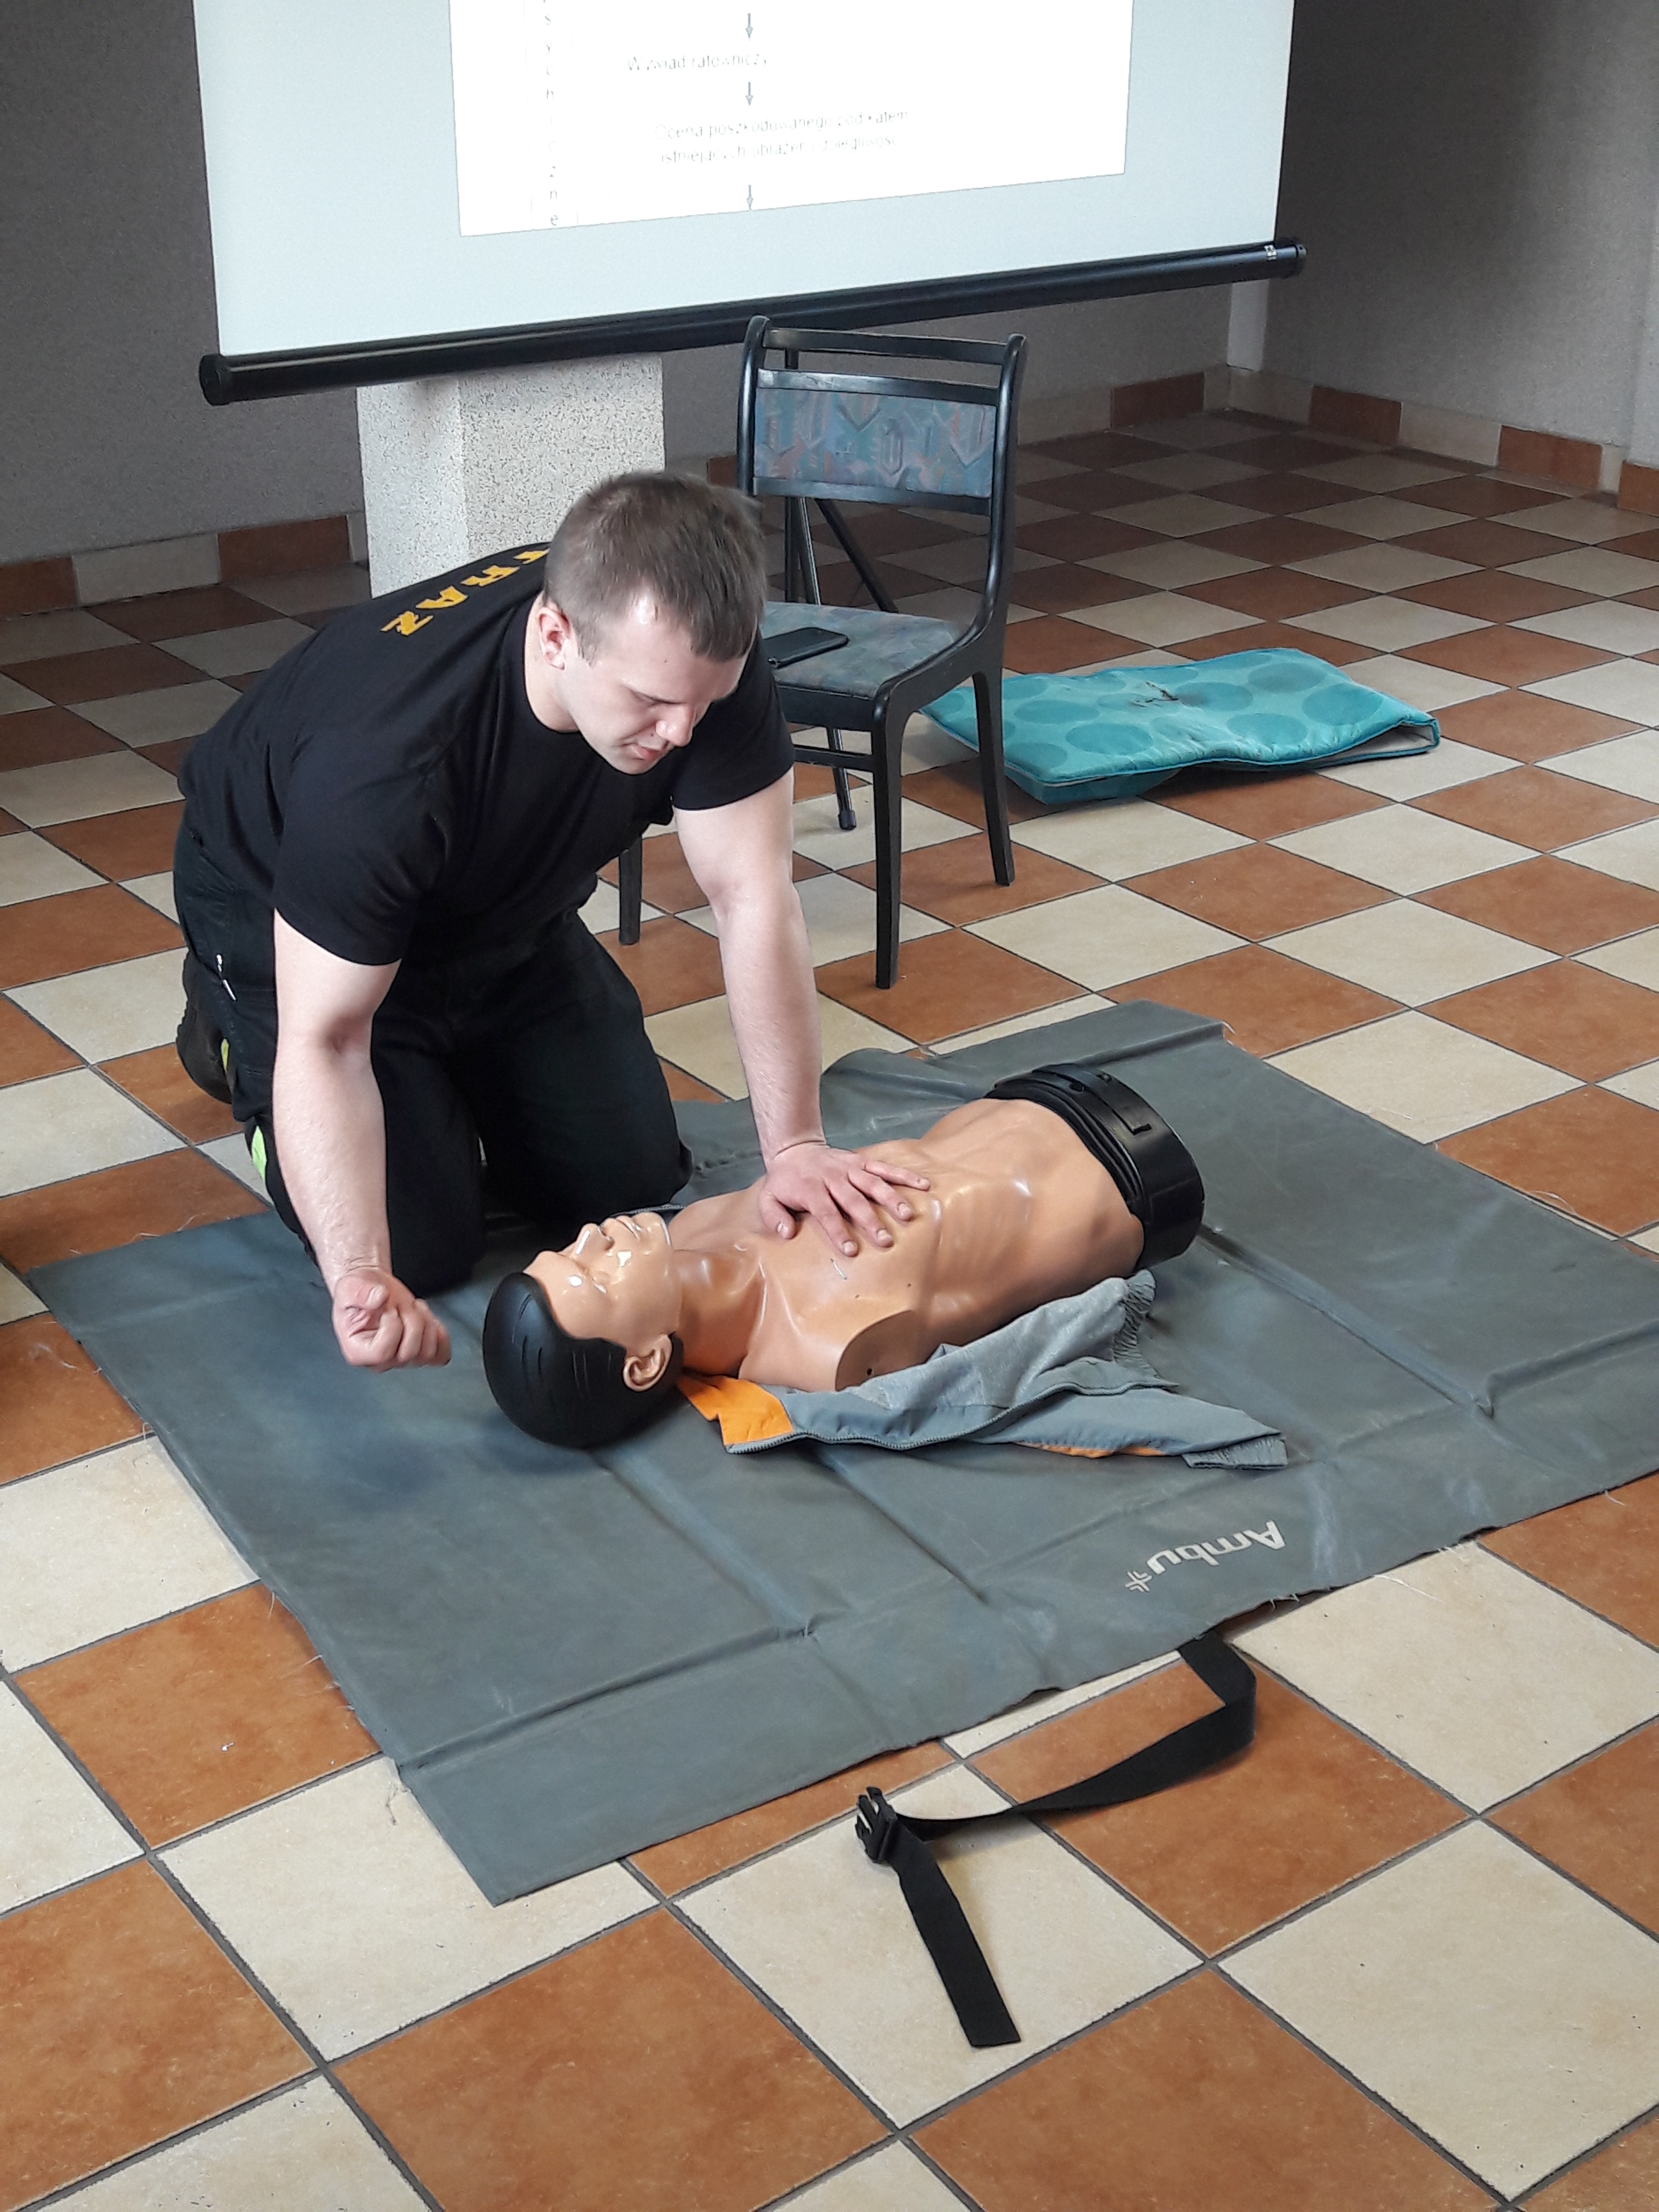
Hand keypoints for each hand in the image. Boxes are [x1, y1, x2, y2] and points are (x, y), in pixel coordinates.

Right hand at [331, 1265, 450, 1370]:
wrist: (371, 1287)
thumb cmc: (357, 1291)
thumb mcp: (351, 1287)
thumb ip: (361, 1293)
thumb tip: (379, 1298)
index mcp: (357, 1352)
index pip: (383, 1352)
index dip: (392, 1326)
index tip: (387, 1310)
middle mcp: (379, 1361)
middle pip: (409, 1352)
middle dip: (411, 1320)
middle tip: (400, 1305)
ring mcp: (401, 1359)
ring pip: (427, 1352)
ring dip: (426, 1323)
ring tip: (412, 1308)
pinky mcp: (419, 1351)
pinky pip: (441, 1356)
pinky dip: (441, 1336)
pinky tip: (429, 1319)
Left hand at [757, 1141, 929, 1256]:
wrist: (794, 1149)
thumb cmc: (784, 1181)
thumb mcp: (768, 1198)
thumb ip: (774, 1217)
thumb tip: (787, 1234)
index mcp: (811, 1189)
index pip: (826, 1212)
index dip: (838, 1231)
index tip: (851, 1250)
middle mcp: (833, 1178)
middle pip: (854, 1200)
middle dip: (870, 1220)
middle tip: (885, 1240)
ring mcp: (850, 1168)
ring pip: (873, 1183)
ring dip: (891, 1199)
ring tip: (907, 1216)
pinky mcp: (861, 1161)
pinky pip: (884, 1167)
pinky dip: (904, 1175)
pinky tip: (922, 1185)